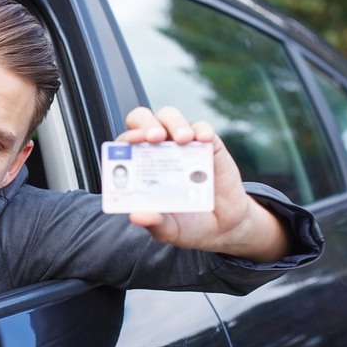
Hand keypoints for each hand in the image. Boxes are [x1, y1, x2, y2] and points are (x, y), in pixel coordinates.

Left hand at [115, 106, 288, 262]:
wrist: (223, 227)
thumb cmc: (187, 225)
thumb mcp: (169, 230)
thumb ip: (154, 223)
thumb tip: (136, 215)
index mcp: (140, 168)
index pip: (124, 145)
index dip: (125, 140)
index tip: (132, 143)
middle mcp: (156, 151)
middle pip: (142, 121)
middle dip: (145, 124)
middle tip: (154, 137)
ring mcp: (181, 145)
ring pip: (169, 117)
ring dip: (173, 123)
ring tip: (183, 139)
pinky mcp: (207, 145)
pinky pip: (202, 128)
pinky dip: (202, 130)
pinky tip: (203, 140)